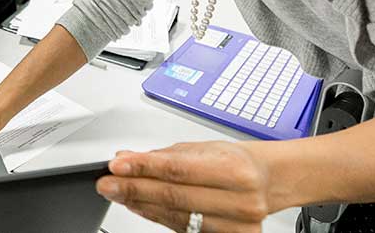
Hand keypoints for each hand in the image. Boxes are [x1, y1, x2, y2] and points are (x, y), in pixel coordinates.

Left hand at [96, 142, 271, 231]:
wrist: (266, 181)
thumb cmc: (235, 162)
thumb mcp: (203, 149)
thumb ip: (164, 156)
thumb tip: (127, 159)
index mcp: (234, 169)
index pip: (177, 169)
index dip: (143, 168)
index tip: (117, 166)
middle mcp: (239, 200)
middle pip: (173, 196)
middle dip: (134, 189)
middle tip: (108, 183)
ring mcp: (235, 226)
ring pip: (176, 217)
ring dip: (141, 205)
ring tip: (120, 193)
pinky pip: (183, 230)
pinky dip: (158, 217)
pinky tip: (141, 207)